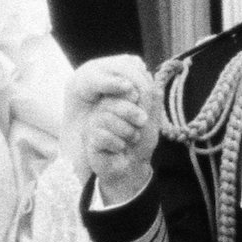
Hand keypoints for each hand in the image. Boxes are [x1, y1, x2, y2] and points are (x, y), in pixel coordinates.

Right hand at [64, 56, 158, 193]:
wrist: (133, 168)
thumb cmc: (140, 142)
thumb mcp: (152, 117)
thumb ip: (151, 96)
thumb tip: (146, 74)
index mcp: (117, 99)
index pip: (126, 88)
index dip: (140, 104)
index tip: (143, 118)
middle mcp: (103, 107)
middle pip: (116, 101)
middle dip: (134, 118)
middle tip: (137, 129)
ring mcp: (94, 122)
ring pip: (108, 118)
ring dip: (127, 133)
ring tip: (128, 140)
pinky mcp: (90, 138)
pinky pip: (103, 135)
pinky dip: (118, 145)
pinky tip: (117, 149)